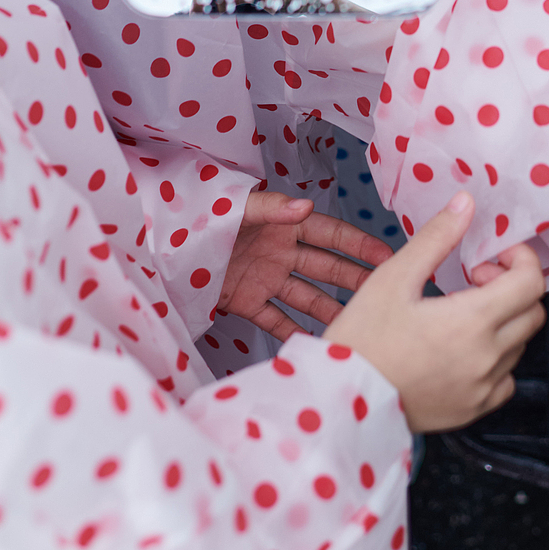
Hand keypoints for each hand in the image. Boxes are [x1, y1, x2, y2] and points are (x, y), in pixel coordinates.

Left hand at [215, 190, 390, 341]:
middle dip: (354, 278)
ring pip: (306, 296)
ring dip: (330, 308)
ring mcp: (265, 278)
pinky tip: (315, 343)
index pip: (329, 234)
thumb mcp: (237, 207)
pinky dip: (294, 331)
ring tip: (357, 325)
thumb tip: (306, 206)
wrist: (162, 245)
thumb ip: (271, 207)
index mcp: (282, 223)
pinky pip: (276, 319)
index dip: (357, 244)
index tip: (386, 255)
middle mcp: (280, 251)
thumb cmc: (202, 216)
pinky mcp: (246, 301)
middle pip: (325, 267)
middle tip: (384, 294)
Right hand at [328, 192, 546, 431]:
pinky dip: (496, 358)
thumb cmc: (363, 339)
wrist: (340, 402)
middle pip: (533, 312)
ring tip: (463, 312)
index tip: (490, 257)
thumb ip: (436, 237)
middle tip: (473, 280)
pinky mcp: (472, 411)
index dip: (519, 259)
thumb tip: (466, 204)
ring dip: (504, 320)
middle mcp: (487, 359)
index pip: (531, 282)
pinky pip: (506, 380)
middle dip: (512, 286)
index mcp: (473, 322)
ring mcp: (482, 389)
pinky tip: (465, 348)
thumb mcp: (394, 277)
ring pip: (520, 345)